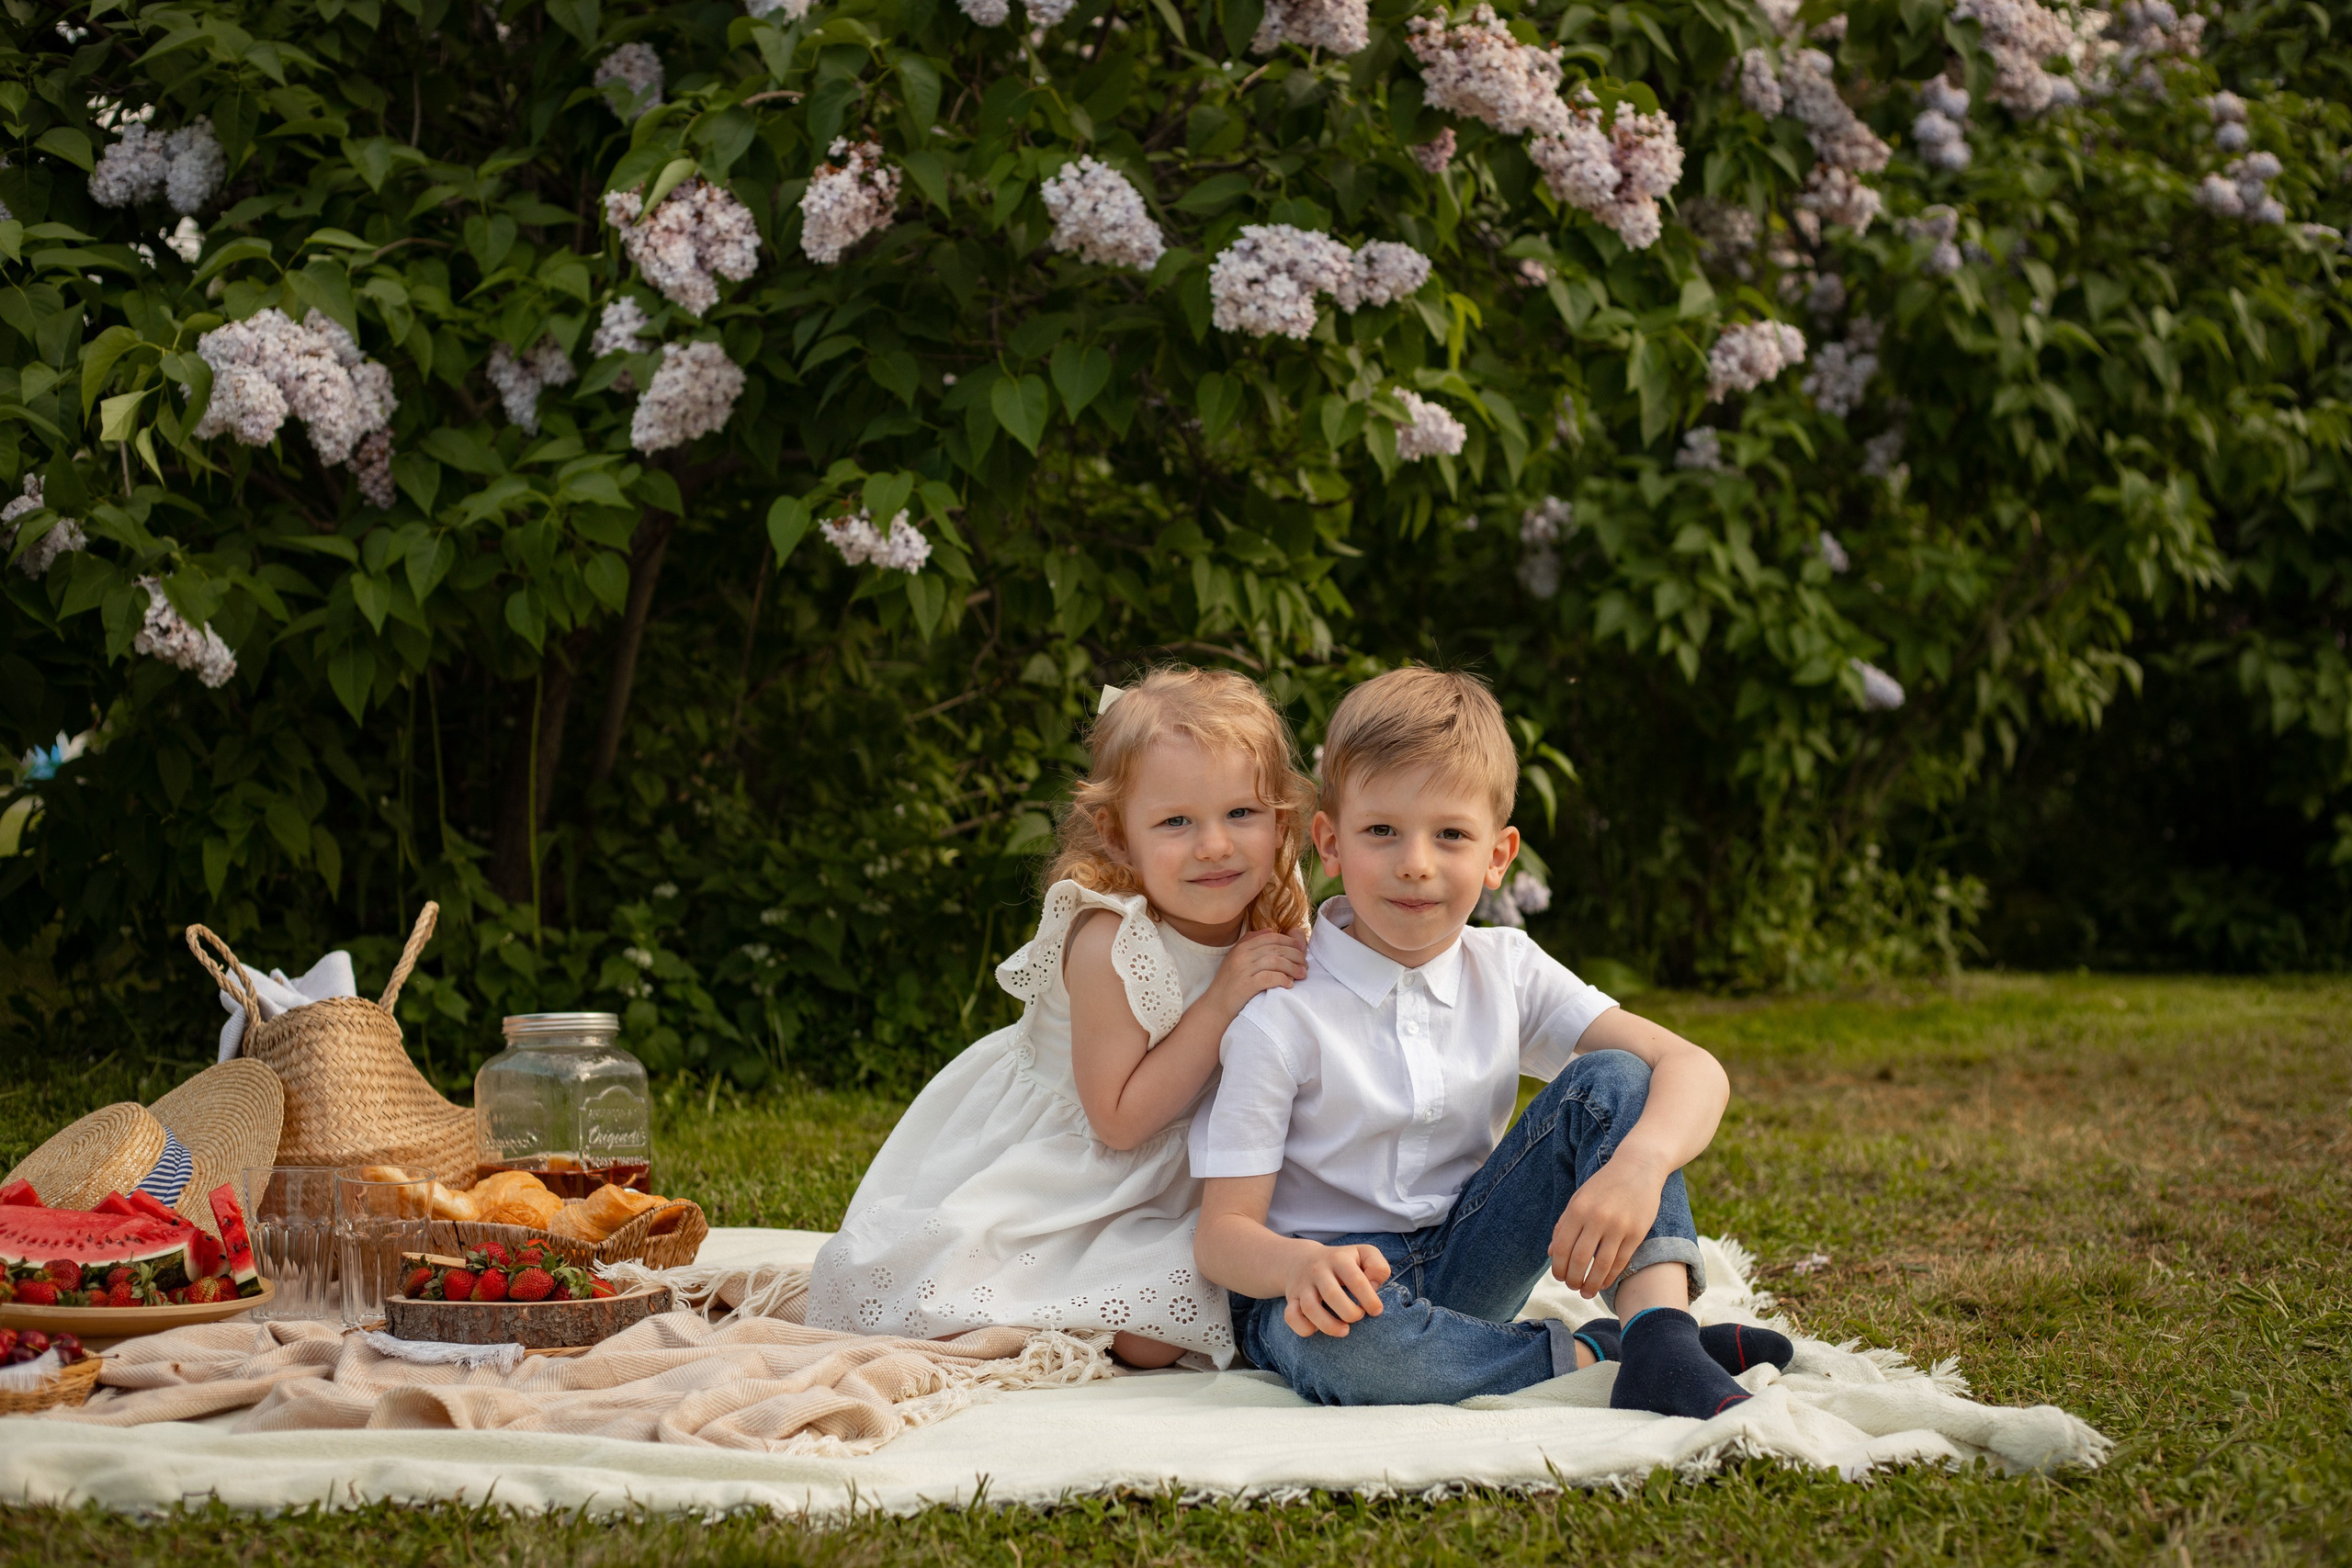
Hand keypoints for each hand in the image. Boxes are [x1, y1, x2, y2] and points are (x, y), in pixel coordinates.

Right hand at [1209, 926, 1308, 1015]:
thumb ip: (1251, 942)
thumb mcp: (1236, 959)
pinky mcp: (1245, 986)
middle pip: (1276, 948)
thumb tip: (1270, 930)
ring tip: (1301, 974)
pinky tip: (1289, 984)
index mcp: (1242, 947)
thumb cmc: (1229, 984)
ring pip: (1275, 961)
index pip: (1271, 937)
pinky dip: (1282, 979)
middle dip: (1295, 955)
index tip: (1302, 950)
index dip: (1290, 941)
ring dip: (1292, 967)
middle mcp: (1242, 956)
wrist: (1215, 1006)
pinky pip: (1269, 978)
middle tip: (1305, 964)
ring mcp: (1243, 970)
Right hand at [1280, 1241, 1391, 1337]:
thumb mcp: (1363, 1254)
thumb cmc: (1341, 1262)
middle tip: (1358, 1317)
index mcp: (1339, 1259)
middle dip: (1350, 1313)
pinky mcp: (1292, 1299)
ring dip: (1329, 1325)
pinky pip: (1291, 1316)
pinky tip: (1318, 1328)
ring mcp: (1303, 1285)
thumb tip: (1374, 1288)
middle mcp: (1318, 1271)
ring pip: (1310, 1308)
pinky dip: (1304, 1328)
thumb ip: (1377, 1267)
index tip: (1376, 1310)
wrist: (1301, 1259)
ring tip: (1344, 1330)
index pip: (1357, 1280)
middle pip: (1332, 1295)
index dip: (1370, 1300)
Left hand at [1548, 1155, 1664, 1296]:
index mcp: (1578, 1209)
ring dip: (1592, 1284)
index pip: (1562, 1247)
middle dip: (1573, 1279)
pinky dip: (1611, 1276)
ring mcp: (1619, 1226)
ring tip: (1587, 1292)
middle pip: (1580, 1260)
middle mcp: (1597, 1218)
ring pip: (1601, 1265)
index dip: (1559, 1268)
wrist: (1638, 1167)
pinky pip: (1621, 1261)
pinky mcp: (1637, 1232)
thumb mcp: (1579, 1199)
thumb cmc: (1604, 1185)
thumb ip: (1563, 1225)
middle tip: (1573, 1287)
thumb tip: (1552, 1253)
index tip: (1559, 1277)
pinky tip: (1605, 1283)